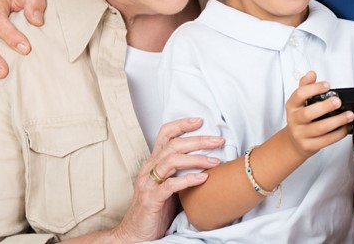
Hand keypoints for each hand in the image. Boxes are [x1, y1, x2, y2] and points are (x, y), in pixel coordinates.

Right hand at [111, 117, 223, 242]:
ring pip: (171, 161)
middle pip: (173, 145)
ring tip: (215, 161)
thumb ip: (181, 169)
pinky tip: (203, 178)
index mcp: (153, 162)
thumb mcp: (170, 183)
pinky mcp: (151, 200)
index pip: (164, 135)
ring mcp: (148, 184)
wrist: (136, 233)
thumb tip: (209, 157)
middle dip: (198, 140)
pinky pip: (170, 186)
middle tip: (218, 140)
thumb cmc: (157, 207)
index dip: (181, 125)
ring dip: (196, 159)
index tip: (200, 121)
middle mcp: (149, 169)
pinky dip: (188, 180)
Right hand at [284, 71, 352, 158]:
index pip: (299, 95)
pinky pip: (326, 141)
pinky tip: (346, 128)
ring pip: (320, 128)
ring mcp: (301, 134)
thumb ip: (305, 86)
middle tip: (338, 101)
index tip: (327, 85)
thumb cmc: (300, 119)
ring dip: (337, 121)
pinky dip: (338, 134)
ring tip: (349, 115)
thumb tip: (311, 73)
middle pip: (308, 113)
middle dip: (325, 107)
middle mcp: (295, 120)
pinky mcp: (309, 146)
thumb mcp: (299, 102)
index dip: (313, 89)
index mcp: (292, 106)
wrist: (293, 142)